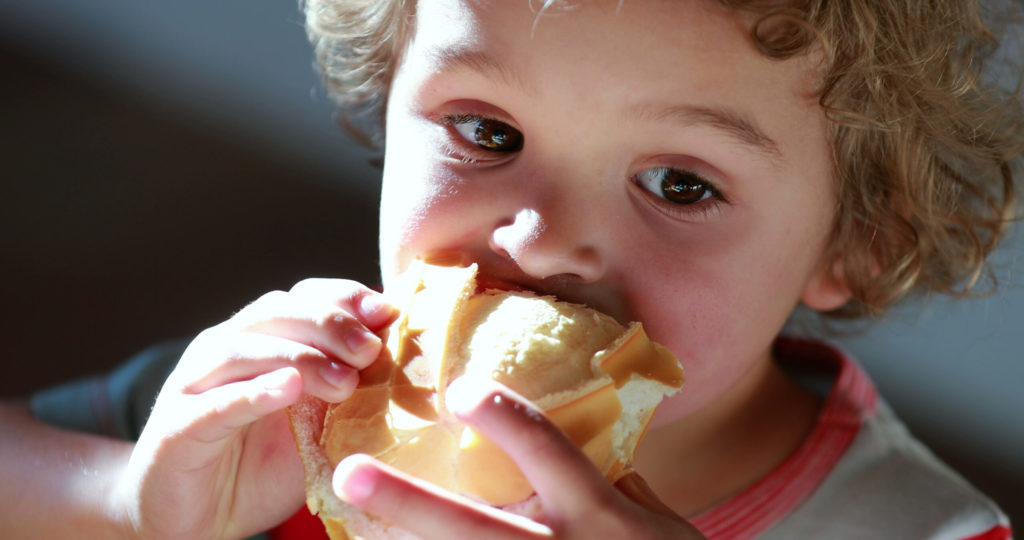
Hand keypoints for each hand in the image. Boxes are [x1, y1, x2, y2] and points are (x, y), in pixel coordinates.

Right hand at [113, 279, 395, 539]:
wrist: (190, 518)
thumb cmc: (260, 465)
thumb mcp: (318, 425)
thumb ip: (350, 393)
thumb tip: (408, 369)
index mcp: (263, 338)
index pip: (305, 296)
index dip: (346, 298)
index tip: (388, 313)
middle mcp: (227, 348)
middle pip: (277, 312)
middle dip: (330, 324)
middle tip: (370, 351)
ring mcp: (196, 383)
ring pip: (244, 348)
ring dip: (299, 357)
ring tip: (342, 380)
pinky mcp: (177, 426)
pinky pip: (216, 404)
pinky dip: (252, 393)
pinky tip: (287, 390)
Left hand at [332, 378, 706, 539]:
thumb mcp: (660, 524)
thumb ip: (617, 485)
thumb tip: (588, 440)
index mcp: (599, 514)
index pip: (548, 453)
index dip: (504, 418)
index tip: (459, 388)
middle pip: (470, 527)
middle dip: (406, 500)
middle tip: (351, 472)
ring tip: (350, 525)